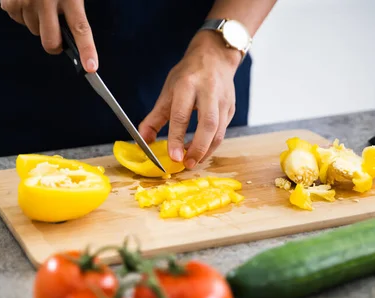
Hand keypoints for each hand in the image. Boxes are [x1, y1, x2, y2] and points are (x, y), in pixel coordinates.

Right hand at [0, 0, 97, 71]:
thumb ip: (74, 7)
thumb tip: (74, 34)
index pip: (80, 29)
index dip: (87, 50)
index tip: (91, 68)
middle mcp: (46, 0)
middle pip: (51, 42)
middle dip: (56, 45)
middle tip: (59, 39)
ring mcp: (25, 2)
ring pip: (34, 31)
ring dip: (39, 24)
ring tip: (41, 2)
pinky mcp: (9, 2)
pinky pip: (19, 20)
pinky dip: (24, 14)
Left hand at [138, 31, 241, 168]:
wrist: (215, 56)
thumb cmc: (188, 75)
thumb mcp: (168, 91)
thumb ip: (155, 118)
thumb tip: (142, 141)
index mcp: (188, 85)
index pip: (182, 115)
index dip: (177, 138)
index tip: (173, 157)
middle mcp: (209, 91)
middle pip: (208, 124)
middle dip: (198, 148)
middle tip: (186, 164)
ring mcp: (223, 100)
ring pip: (219, 131)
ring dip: (206, 150)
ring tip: (192, 162)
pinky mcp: (231, 108)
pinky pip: (222, 131)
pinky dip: (212, 145)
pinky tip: (200, 151)